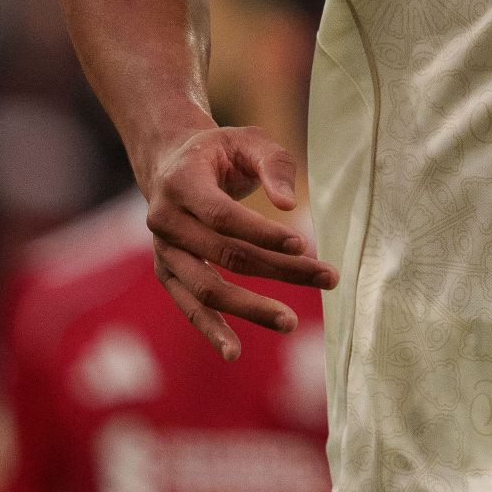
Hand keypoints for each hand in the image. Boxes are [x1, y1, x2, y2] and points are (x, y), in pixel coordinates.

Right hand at [139, 125, 336, 360]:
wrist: (171, 161)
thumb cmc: (220, 150)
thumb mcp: (248, 139)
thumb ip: (274, 165)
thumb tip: (289, 206)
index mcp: (181, 184)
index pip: (222, 217)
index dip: (261, 233)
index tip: (304, 244)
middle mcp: (164, 221)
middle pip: (223, 255)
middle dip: (278, 269)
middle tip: (328, 277)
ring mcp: (163, 251)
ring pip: (206, 288)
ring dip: (250, 307)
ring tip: (291, 322)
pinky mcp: (168, 273)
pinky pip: (189, 305)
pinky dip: (211, 329)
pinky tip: (234, 352)